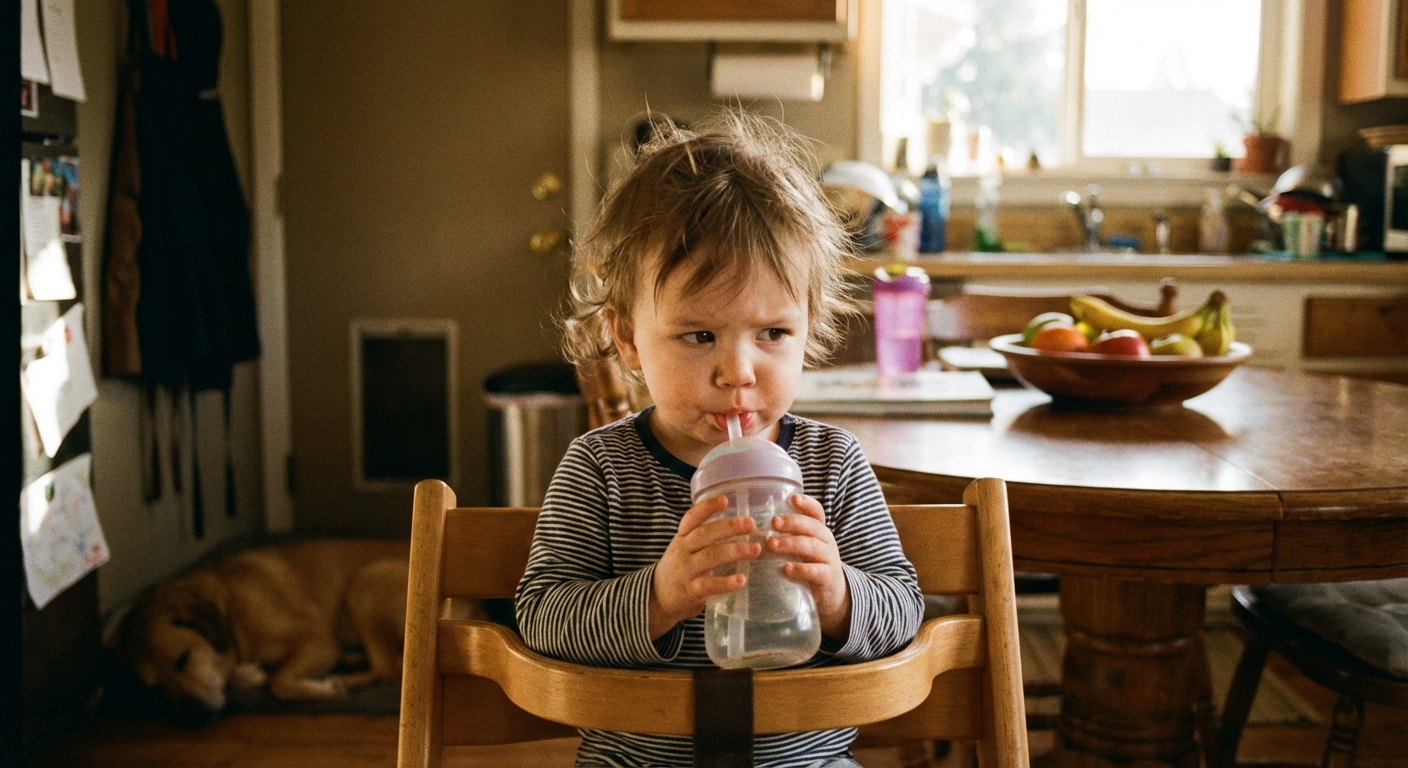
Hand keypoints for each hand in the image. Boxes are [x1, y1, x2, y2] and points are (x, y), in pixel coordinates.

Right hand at [649, 495, 760, 639]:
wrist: (658, 597)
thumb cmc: (680, 568)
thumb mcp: (685, 547)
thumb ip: (704, 536)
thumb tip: (740, 523)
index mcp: (683, 537)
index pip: (692, 518)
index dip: (707, 507)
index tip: (724, 499)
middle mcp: (683, 551)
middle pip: (705, 534)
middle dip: (729, 527)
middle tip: (751, 524)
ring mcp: (686, 570)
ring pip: (710, 557)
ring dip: (735, 551)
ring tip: (755, 549)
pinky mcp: (691, 591)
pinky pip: (709, 584)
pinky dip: (725, 582)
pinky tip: (741, 579)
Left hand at [768, 494, 851, 641]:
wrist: (832, 595)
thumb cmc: (809, 565)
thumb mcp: (802, 548)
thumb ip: (785, 536)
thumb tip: (750, 525)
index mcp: (818, 531)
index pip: (817, 512)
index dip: (806, 504)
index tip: (792, 498)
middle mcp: (826, 541)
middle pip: (813, 526)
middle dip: (793, 522)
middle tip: (773, 522)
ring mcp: (828, 559)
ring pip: (812, 546)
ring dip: (791, 543)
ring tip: (772, 544)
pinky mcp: (827, 579)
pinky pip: (816, 571)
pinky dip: (801, 569)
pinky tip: (786, 568)